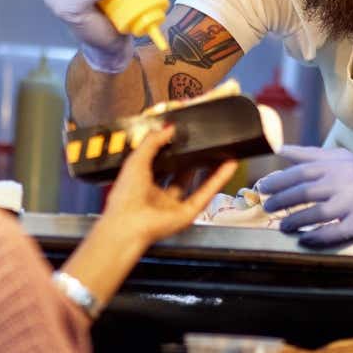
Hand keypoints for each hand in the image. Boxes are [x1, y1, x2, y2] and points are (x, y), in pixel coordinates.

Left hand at [100, 125, 238, 247]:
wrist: (128, 224)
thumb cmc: (125, 198)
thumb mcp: (136, 160)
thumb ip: (153, 142)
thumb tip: (168, 128)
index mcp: (141, 183)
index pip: (159, 163)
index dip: (169, 150)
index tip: (180, 136)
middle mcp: (158, 196)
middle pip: (179, 175)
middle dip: (190, 160)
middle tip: (201, 144)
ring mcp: (173, 206)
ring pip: (195, 184)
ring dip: (209, 169)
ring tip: (220, 153)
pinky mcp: (187, 214)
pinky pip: (205, 194)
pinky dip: (218, 180)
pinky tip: (227, 166)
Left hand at [255, 145, 352, 246]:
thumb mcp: (343, 159)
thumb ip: (311, 155)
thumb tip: (280, 149)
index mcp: (337, 164)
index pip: (302, 170)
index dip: (279, 179)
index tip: (263, 187)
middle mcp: (345, 180)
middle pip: (306, 190)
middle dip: (282, 200)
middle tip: (268, 207)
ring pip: (318, 212)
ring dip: (296, 220)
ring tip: (282, 226)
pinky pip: (336, 231)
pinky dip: (317, 236)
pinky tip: (304, 239)